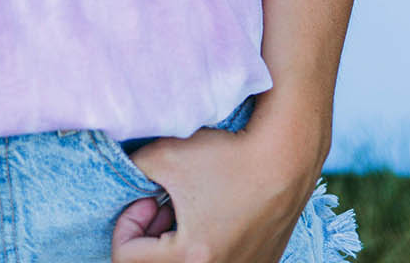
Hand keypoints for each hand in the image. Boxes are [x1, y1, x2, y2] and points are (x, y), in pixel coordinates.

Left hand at [109, 117, 324, 262]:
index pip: (126, 258)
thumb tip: (125, 183)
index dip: (127, 223)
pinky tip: (213, 214)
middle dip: (152, 234)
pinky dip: (204, 244)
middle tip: (163, 202)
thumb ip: (132, 171)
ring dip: (176, 240)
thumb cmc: (225, 157)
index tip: (146, 198)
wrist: (283, 159)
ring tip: (188, 206)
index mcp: (188, 259)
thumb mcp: (163, 156)